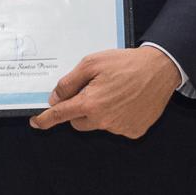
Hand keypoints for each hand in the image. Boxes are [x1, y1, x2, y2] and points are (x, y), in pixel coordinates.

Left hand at [28, 46, 180, 139]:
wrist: (159, 70)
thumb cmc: (125, 64)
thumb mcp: (91, 63)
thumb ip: (69, 82)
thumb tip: (56, 98)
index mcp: (91, 104)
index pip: (61, 115)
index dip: (45, 119)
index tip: (36, 123)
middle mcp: (104, 120)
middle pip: (78, 121)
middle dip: (78, 109)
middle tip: (91, 90)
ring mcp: (120, 128)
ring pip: (97, 124)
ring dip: (99, 112)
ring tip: (113, 92)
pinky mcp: (134, 131)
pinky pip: (116, 126)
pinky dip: (116, 116)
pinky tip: (125, 100)